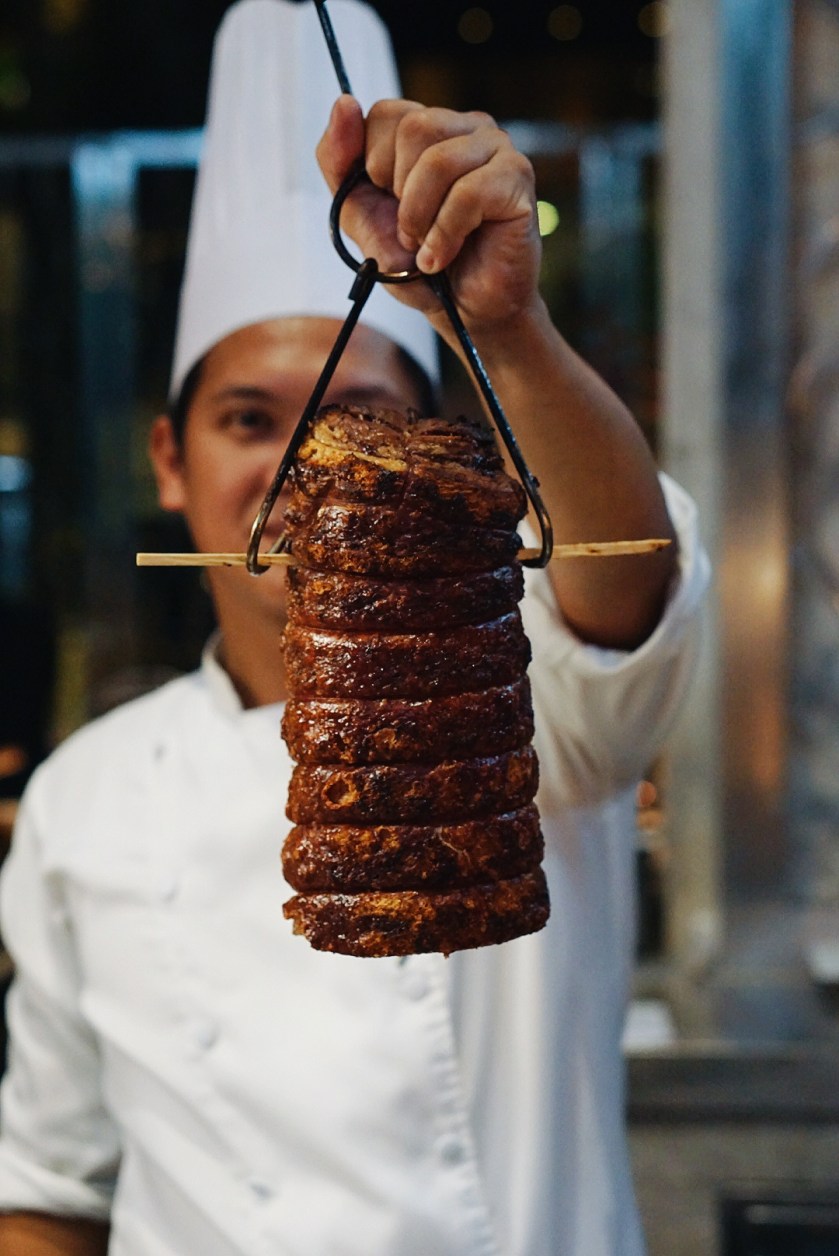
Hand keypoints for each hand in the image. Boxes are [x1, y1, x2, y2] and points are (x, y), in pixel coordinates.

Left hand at [317, 95, 542, 334]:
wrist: (462, 313)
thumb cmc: (416, 263)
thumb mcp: (360, 213)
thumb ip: (339, 161)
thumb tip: (344, 102)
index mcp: (430, 127)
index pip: (385, 113)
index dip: (375, 168)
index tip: (391, 206)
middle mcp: (467, 126)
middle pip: (412, 129)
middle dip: (400, 196)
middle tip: (412, 232)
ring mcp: (497, 148)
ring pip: (438, 160)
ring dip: (420, 219)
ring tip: (427, 249)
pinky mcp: (518, 179)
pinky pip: (469, 193)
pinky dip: (445, 235)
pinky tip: (443, 257)